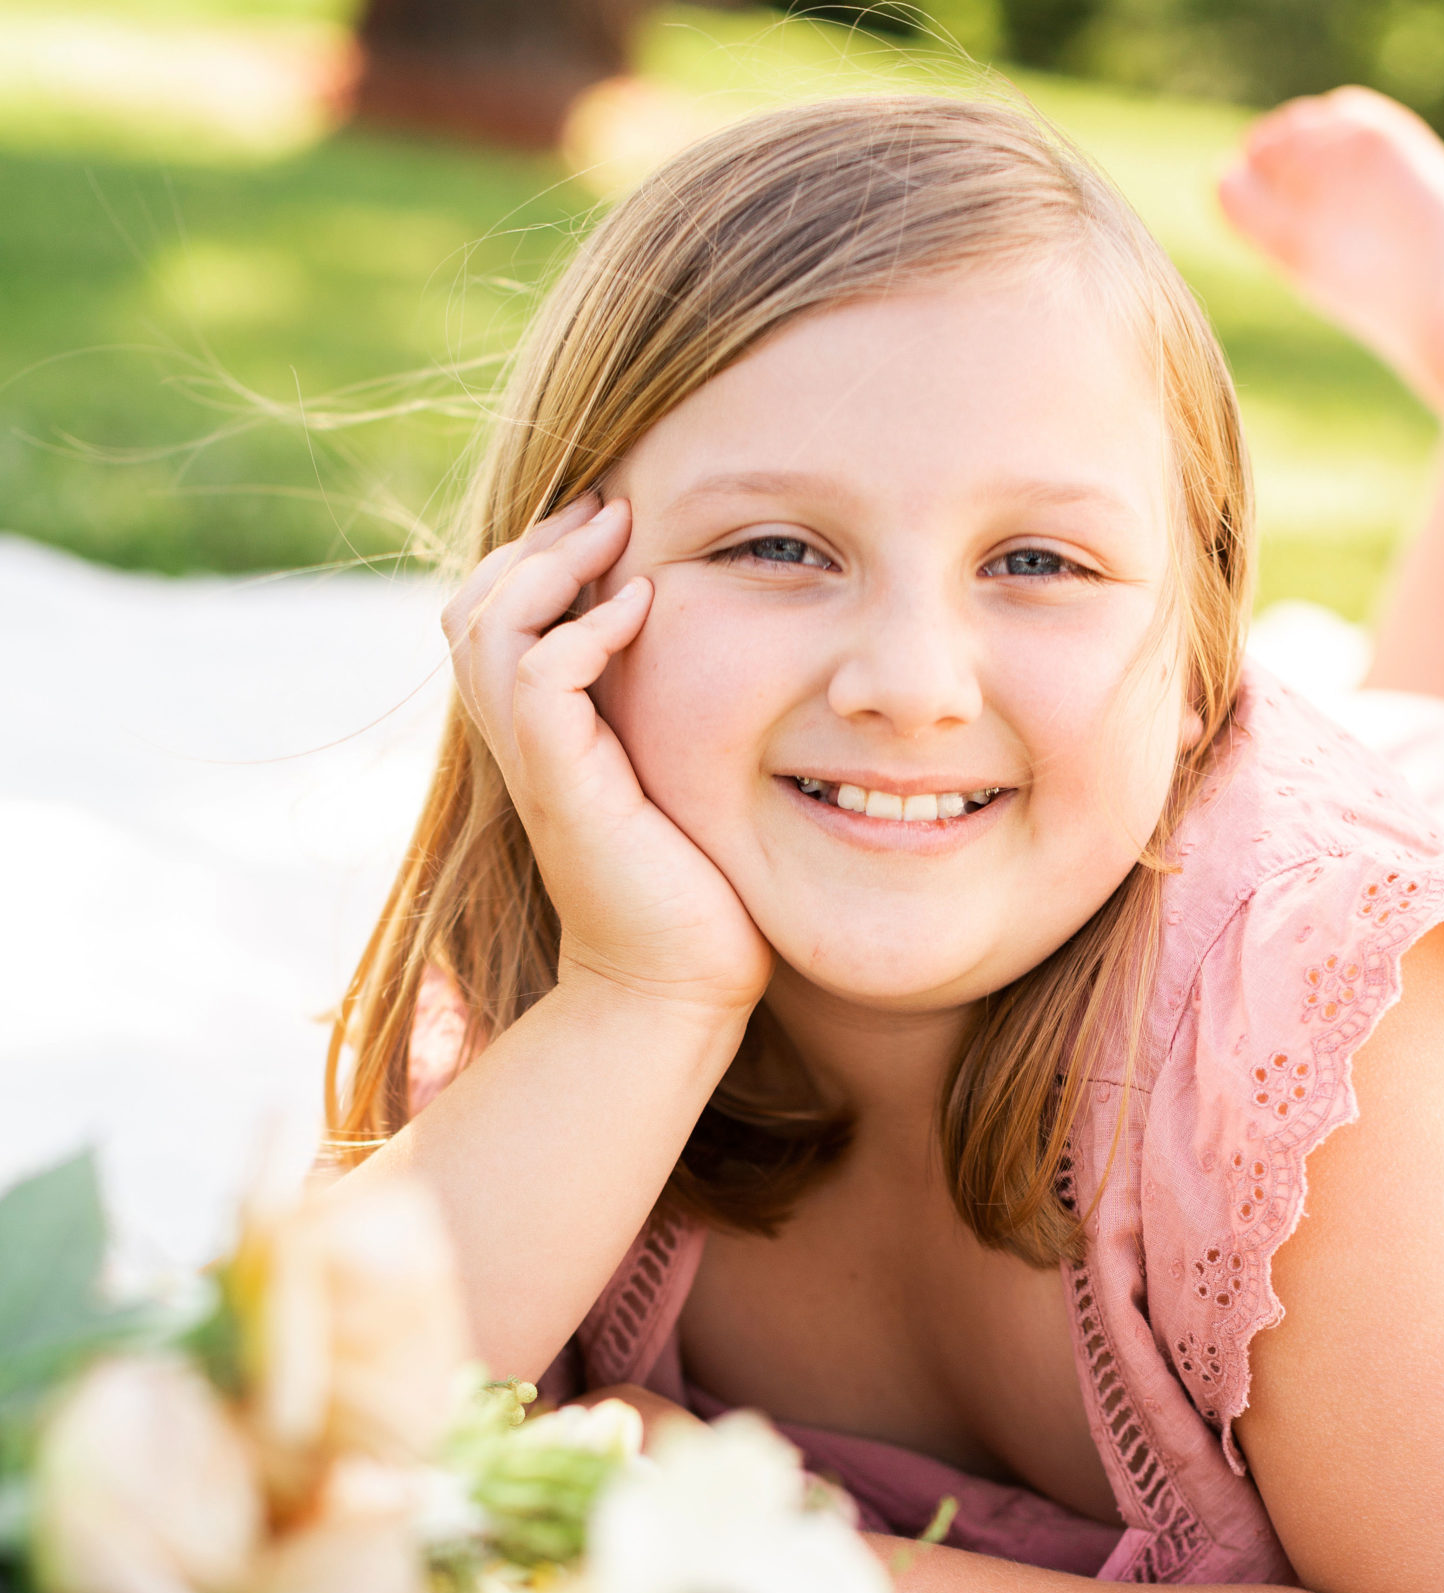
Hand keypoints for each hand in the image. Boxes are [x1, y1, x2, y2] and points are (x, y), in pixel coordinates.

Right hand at [443, 493, 772, 1019]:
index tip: (618, 522)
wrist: (679, 988)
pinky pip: (536, 677)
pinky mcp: (561, 786)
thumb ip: (673, 717)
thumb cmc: (702, 895)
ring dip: (551, 566)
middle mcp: (523, 743)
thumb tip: (723, 652)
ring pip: (486, 625)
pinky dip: (580, 630)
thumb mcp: (685, 782)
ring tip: (621, 534)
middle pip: (474, 604)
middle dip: (539, 542)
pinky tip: (641, 611)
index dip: (543, 555)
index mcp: (544, 735)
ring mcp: (534, 762)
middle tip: (613, 506)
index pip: (499, 613)